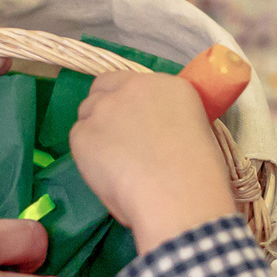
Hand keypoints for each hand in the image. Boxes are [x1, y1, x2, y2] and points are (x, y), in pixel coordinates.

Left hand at [70, 72, 236, 251]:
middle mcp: (132, 88)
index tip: (129, 121)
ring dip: (95, 134)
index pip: (130, 81)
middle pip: (101, 92)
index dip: (124, 101)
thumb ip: (165, 121)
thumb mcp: (195, 132)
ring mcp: (104, 109)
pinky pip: (78, 141)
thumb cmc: (199, 174)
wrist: (178, 195)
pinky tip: (107, 176)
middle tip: (115, 142)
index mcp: (167, 86)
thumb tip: (150, 134)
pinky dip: (87, 158)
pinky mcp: (82, 134)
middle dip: (104, 113)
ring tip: (112, 164)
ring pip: (86, 115)